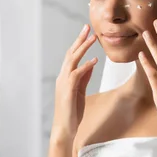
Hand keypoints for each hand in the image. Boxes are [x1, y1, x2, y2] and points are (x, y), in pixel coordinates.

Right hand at [51, 24, 97, 141]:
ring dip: (83, 48)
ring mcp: (63, 83)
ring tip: (93, 38)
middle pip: (70, 54)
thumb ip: (84, 77)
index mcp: (64, 77)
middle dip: (79, 40)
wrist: (64, 129)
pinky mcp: (68, 91)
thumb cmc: (72, 112)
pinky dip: (85, 66)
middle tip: (87, 27)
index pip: (71, 56)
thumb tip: (91, 63)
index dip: (79, 43)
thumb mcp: (80, 91)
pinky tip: (94, 60)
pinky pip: (76, 75)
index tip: (87, 32)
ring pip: (72, 61)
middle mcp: (62, 77)